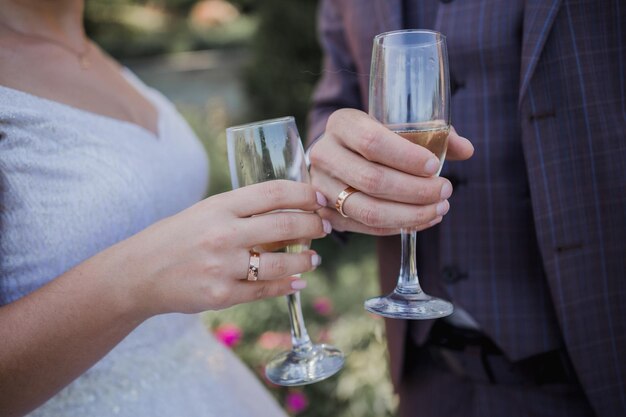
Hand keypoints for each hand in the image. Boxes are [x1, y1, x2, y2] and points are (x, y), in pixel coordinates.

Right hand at [108, 180, 328, 315]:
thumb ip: (241, 209)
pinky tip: (298, 282)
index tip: (320, 198)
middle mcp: (223, 234)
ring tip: (313, 258)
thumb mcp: (205, 211)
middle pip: (284, 225)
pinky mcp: (221, 295)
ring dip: (304, 260)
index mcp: (220, 206)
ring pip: (280, 263)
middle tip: (324, 227)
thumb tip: (287, 210)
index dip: (304, 194)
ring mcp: (222, 266)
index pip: (274, 193)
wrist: (139, 272)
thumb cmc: (176, 237)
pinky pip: (264, 289)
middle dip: (313, 226)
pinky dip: (286, 286)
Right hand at [309, 108, 473, 234]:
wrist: (340, 153)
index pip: (372, 142)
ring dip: (409, 215)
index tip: (434, 167)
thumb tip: (467, 150)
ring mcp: (320, 186)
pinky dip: (397, 227)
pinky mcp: (326, 213)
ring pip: (367, 210)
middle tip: (445, 191)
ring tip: (439, 209)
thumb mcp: (399, 125)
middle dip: (415, 191)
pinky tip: (423, 220)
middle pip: (372, 179)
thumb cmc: (378, 136)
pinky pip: (365, 227)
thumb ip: (434, 134)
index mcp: (342, 123)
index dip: (406, 158)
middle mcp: (324, 154)